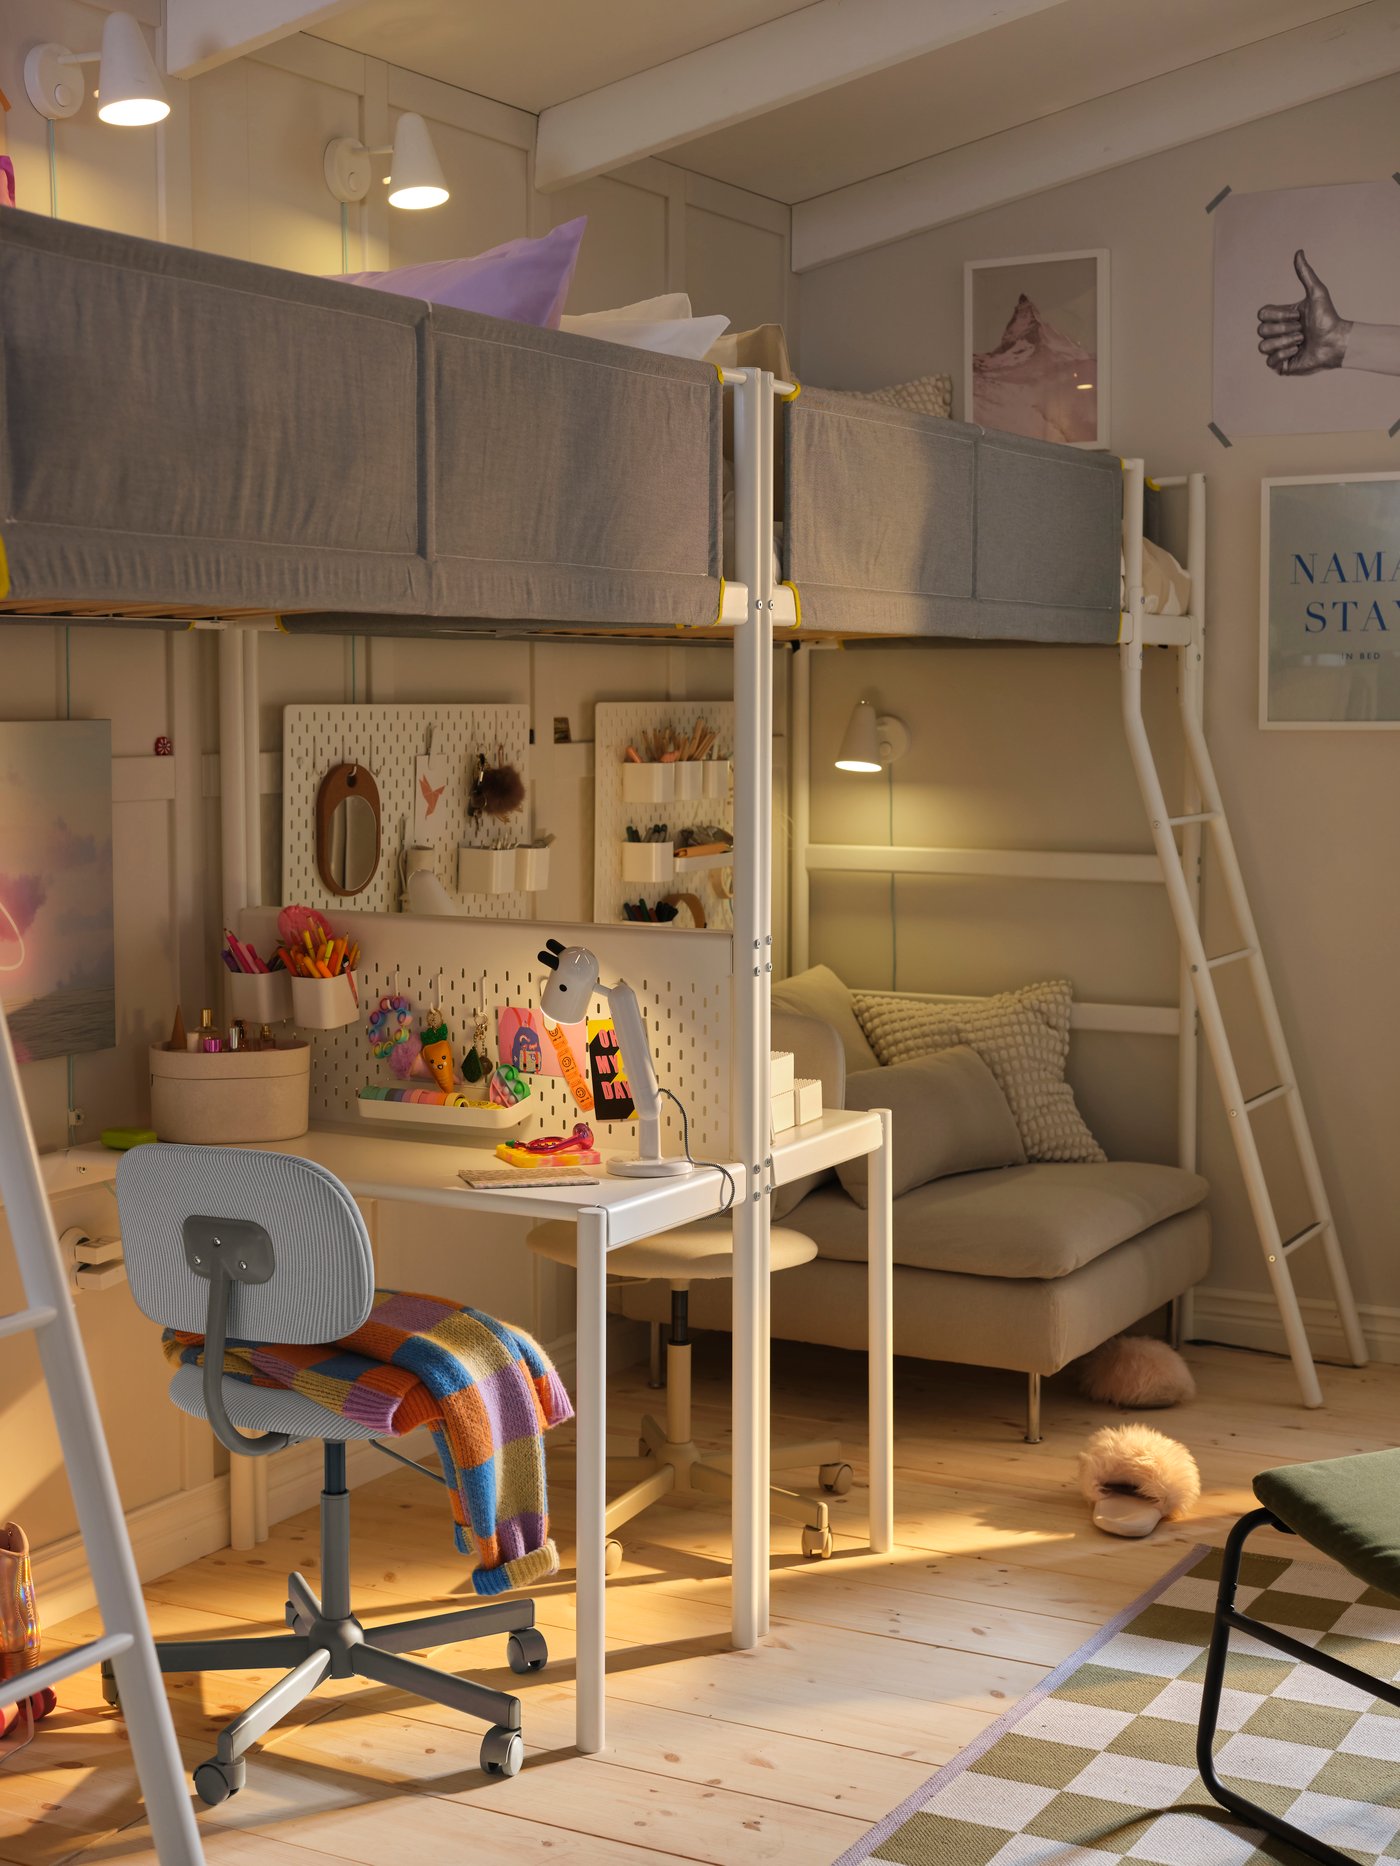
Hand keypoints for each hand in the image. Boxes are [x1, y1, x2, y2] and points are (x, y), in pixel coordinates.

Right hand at [1257, 250, 1351, 373]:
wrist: (1336, 341)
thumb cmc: (1329, 317)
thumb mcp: (1316, 292)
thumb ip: (1305, 273)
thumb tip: (1299, 252)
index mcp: (1281, 317)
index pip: (1262, 315)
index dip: (1278, 315)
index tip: (1297, 315)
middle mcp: (1277, 333)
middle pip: (1261, 330)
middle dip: (1284, 329)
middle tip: (1302, 330)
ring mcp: (1277, 350)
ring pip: (1264, 346)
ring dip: (1285, 342)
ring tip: (1301, 341)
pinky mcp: (1280, 366)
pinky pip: (1269, 361)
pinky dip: (1285, 355)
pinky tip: (1298, 351)